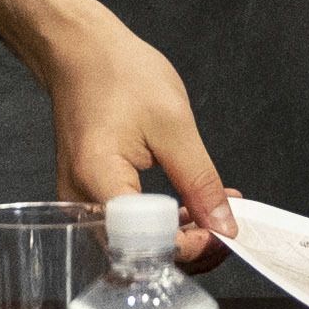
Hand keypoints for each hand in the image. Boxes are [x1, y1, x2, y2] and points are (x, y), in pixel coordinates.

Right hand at [0, 0, 231, 247]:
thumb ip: (200, 180)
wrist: (79, 52)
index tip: (224, 230)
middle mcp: (79, 204)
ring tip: (217, 210)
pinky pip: (128, 229)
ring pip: (136, 247)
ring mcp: (80, 205)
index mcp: (97, 181)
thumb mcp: (173, 123)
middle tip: (229, 223)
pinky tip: (191, 206)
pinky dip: (163, 224)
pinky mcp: (90, 200)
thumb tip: (225, 226)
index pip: (146, 245)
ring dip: (180, 236)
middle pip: (138, 256)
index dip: (190, 246)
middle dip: (190, 246)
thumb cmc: (118, 74)